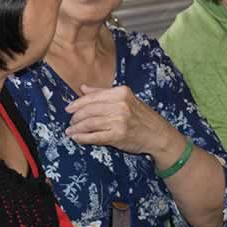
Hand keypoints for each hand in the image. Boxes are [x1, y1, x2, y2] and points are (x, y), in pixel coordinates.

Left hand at [65, 85, 179, 162]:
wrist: (158, 134)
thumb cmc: (140, 116)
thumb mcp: (125, 98)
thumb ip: (103, 93)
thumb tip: (83, 88)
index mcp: (120, 93)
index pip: (93, 97)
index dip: (78, 103)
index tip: (68, 109)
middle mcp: (120, 105)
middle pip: (89, 110)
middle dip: (76, 117)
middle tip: (70, 122)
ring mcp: (119, 121)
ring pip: (90, 123)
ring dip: (77, 128)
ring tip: (70, 131)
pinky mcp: (118, 136)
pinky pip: (95, 136)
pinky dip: (83, 138)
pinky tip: (77, 138)